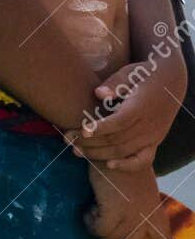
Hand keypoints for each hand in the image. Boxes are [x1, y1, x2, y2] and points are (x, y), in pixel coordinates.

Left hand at [69, 58, 186, 174]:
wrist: (171, 82)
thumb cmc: (143, 75)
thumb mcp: (131, 73)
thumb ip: (116, 83)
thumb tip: (99, 93)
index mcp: (141, 106)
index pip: (120, 121)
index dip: (101, 127)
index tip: (82, 130)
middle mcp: (148, 124)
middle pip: (117, 139)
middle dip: (89, 142)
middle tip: (66, 140)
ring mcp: (152, 136)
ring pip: (124, 151)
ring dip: (99, 154)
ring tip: (76, 151)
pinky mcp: (154, 142)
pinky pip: (144, 160)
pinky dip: (128, 165)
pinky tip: (109, 166)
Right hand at [85, 161, 171, 238]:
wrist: (113, 149)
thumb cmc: (122, 164)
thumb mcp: (138, 187)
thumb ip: (137, 204)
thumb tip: (126, 220)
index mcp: (154, 209)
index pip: (163, 237)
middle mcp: (145, 216)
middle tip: (101, 224)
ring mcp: (130, 214)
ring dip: (97, 229)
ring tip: (93, 212)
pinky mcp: (114, 211)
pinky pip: (98, 229)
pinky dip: (90, 222)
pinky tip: (89, 210)